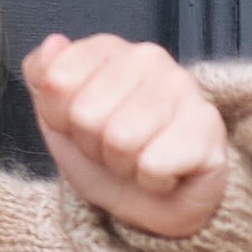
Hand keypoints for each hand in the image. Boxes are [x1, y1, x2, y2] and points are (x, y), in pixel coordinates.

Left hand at [23, 33, 231, 247]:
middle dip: (94, 147)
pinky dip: (152, 181)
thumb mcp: (60, 120)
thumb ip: (44, 78)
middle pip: (86, 115)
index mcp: (109, 49)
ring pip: (121, 141)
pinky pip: (153, 164)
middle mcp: (148, 58)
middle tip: (115, 151)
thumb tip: (53, 44)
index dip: (62, 119)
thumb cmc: (111, 159)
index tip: (83, 128)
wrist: (157, 206)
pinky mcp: (207, 125)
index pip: (57, 81)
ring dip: (123, 166)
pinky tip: (165, 172)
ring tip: (138, 161)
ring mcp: (182, 87)